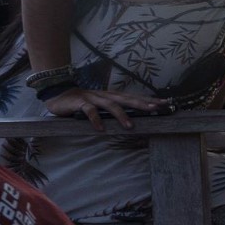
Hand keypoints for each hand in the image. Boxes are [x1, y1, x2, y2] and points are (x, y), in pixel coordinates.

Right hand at [44, 87, 172, 128]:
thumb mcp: (102, 105)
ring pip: (111, 105)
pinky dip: (96, 119)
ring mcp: (93, 98)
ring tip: (130, 126)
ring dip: (121, 115)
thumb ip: (115, 109)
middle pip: (127, 99)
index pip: (134, 97)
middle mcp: (106, 95)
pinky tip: (100, 129)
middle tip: (155, 109)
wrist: (59, 94)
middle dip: (142, 104)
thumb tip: (135, 119)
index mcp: (113, 96)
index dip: (149, 99)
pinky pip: (90, 111)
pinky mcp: (80, 102)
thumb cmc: (84, 102)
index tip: (165, 103)